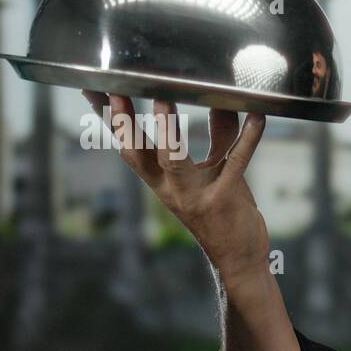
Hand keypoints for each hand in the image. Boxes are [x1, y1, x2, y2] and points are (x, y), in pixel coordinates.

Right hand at [82, 91, 268, 278]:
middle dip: (125, 124)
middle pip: (138, 154)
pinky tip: (257, 118)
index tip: (93, 89)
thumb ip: (218, 136)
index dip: (111, 121)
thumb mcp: (216, 171)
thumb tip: (221, 101)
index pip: (129, 147)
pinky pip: (235, 162)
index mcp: (162, 182)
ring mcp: (196, 194)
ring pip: (173, 160)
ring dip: (168, 130)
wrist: (239, 261)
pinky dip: (248, 138)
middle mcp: (172, 189)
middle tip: (118, 92)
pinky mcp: (226, 199)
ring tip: (165, 98)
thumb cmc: (224, 212)